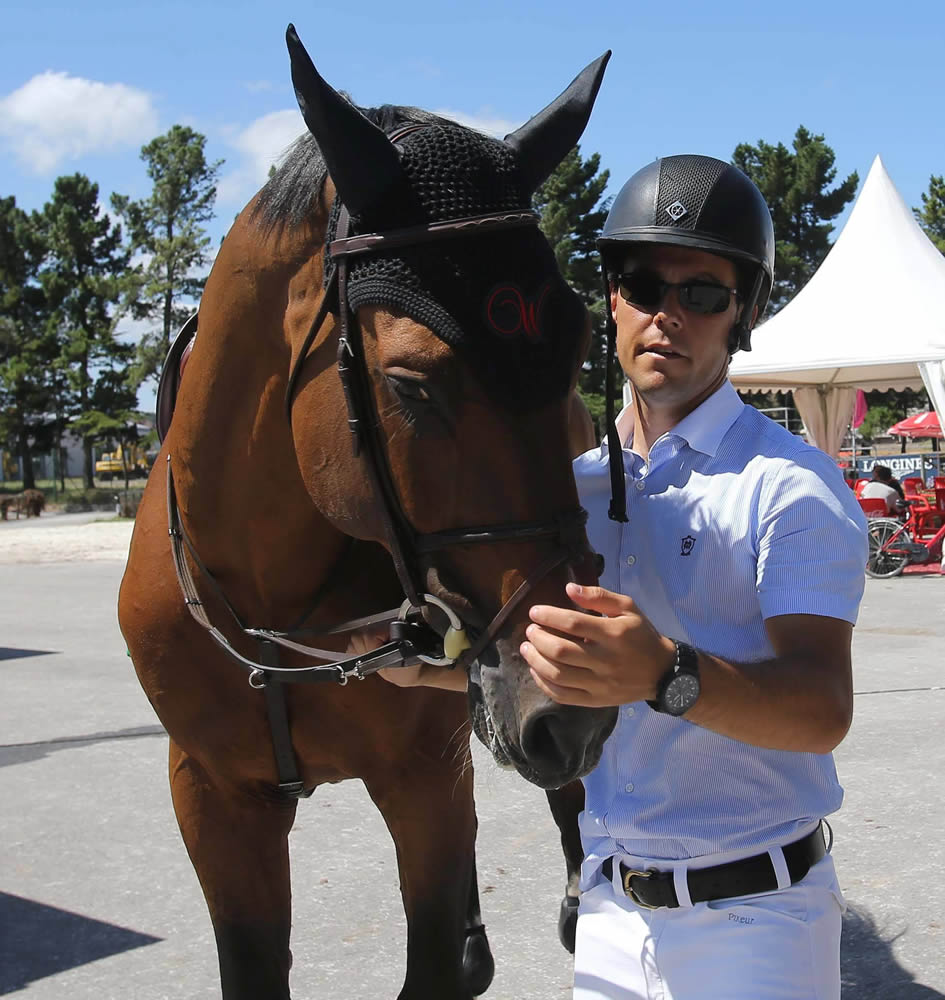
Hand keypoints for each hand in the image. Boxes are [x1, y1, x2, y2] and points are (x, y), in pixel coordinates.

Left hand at [521, 582, 674, 707]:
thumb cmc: (641, 635)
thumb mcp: (628, 608)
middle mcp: (606, 661)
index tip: (534, 612)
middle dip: (538, 639)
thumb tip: (569, 588)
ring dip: (535, 660)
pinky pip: (563, 696)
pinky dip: (543, 683)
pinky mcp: (596, 701)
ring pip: (558, 675)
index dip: (548, 616)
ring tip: (526, 648)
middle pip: (561, 651)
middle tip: (529, 630)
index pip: (573, 623)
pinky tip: (536, 670)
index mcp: (614, 634)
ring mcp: (600, 684)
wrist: (662, 673)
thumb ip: (599, 596)